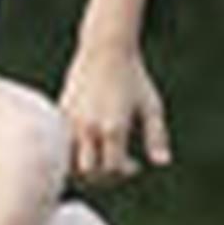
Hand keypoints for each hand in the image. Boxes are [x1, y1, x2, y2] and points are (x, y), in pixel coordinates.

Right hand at [59, 40, 170, 184]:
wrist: (106, 48)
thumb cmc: (134, 77)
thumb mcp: (151, 106)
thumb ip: (157, 137)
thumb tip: (163, 163)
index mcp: (113, 128)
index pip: (113, 169)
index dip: (125, 173)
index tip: (135, 164)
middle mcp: (89, 128)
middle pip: (89, 172)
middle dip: (104, 176)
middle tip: (117, 166)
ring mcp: (72, 121)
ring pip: (69, 162)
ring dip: (84, 167)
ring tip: (99, 158)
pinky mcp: (61, 113)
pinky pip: (61, 145)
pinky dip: (72, 153)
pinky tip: (87, 144)